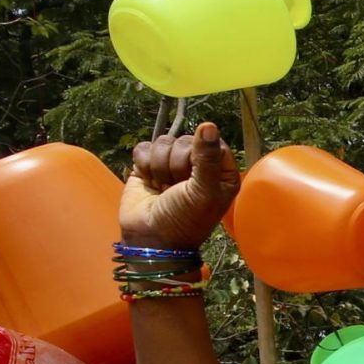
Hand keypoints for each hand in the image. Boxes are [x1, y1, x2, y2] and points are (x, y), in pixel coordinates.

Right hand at [120, 122, 240, 251]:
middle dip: (176, 165)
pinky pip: (144, 148)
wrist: (151, 239)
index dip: (198, 154)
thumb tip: (209, 125)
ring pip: (163, 142)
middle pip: (184, 140)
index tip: (194, 177)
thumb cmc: (185, 220)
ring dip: (160, 167)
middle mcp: (198, 164)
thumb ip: (207, 158)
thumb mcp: (204, 191)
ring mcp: (171, 163)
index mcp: (220, 170)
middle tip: (177, 188)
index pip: (212, 141)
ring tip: (164, 188)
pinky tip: (149, 183)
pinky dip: (144, 165)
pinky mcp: (148, 165)